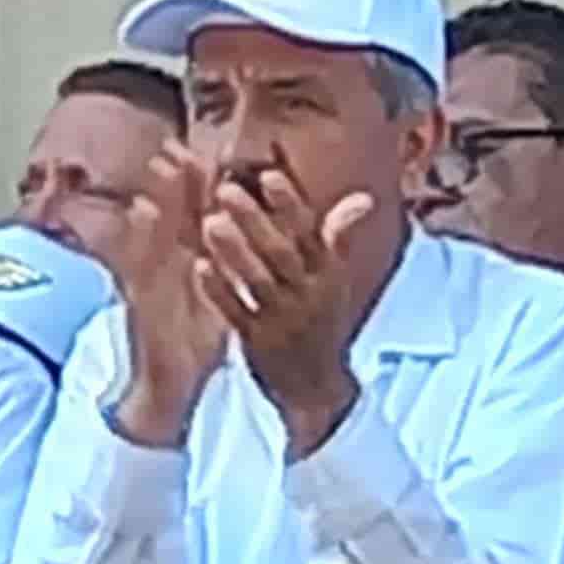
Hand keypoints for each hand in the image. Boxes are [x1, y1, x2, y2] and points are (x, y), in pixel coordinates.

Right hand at [77, 145, 235, 446]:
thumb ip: (247, 268)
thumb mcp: (228, 299)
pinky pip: (136, 260)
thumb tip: (270, 242)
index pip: (199, 216)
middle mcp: (170, 264)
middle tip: (176, 142)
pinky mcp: (139, 297)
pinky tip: (137, 210)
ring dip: (155, 194)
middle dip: (174, 178)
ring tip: (158, 162)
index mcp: (193, 260)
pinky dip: (136, 234)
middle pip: (173, 214)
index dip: (203, 186)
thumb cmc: (198, 340)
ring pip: (153, 229)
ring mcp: (151, 277)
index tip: (210, 151)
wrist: (172, 386)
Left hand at [197, 168, 384, 458]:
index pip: (310, 233)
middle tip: (226, 189)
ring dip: (234, 252)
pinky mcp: (258, 342)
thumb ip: (339, 238)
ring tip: (209, 222)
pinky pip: (238, 314)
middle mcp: (308, 294)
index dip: (290, 205)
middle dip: (255, 220)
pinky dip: (220, 291)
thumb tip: (364, 198)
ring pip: (258, 281)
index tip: (270, 175)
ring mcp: (283, 320)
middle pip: (281, 253)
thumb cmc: (322, 322)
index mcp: (327, 274)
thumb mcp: (336, 282)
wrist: (317, 388)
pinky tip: (199, 267)